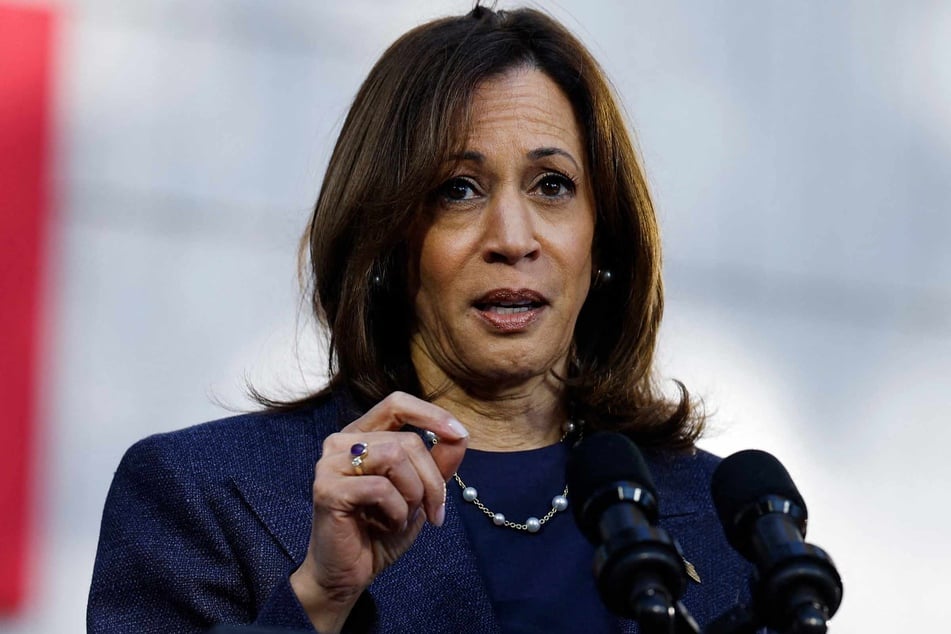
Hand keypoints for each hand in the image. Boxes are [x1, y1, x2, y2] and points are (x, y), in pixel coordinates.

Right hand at [290, 392, 467, 631]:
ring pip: (394, 456)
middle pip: (406, 440)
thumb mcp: (419, 493)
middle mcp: (342, 442)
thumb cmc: (381, 530)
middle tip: (435, 511)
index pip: (397, 403)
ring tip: (405, 516)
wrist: (350, 574)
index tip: (460, 435)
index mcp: (362, 435)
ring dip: (413, 493)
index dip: (431, 414)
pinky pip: (380, 487)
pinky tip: (389, 524)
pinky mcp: (326, 489)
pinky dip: (396, 510)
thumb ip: (437, 463)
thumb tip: (459, 435)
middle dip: (432, 479)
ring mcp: (330, 463)